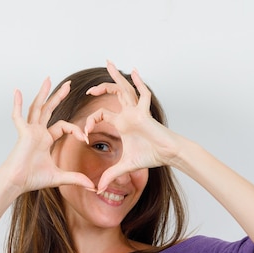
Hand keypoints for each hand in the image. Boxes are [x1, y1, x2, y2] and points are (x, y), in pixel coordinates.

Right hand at [4, 77, 94, 192]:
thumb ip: (75, 178)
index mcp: (45, 139)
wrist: (17, 182)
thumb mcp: (59, 177)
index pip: (63, 126)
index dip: (76, 129)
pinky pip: (18, 116)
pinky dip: (17, 104)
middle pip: (49, 110)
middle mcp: (37, 132)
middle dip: (58, 96)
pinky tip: (17, 91)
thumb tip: (92, 187)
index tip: (85, 137)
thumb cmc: (32, 179)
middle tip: (68, 85)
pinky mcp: (22, 133)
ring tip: (49, 79)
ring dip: (43, 93)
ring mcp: (29, 131)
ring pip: (37, 108)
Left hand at [84, 61, 178, 193]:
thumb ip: (110, 175)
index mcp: (121, 123)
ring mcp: (137, 111)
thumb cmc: (151, 156)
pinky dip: (139, 83)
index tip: (84, 134)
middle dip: (100, 88)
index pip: (101, 115)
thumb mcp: (125, 166)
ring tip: (108, 64)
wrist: (169, 154)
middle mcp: (128, 113)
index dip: (90, 122)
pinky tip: (134, 72)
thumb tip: (98, 189)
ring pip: (125, 88)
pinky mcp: (144, 113)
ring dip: (116, 77)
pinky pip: (142, 94)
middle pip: (113, 94)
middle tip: (88, 88)